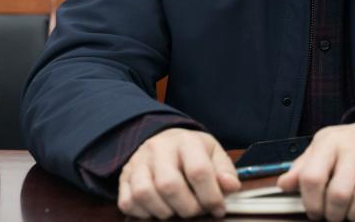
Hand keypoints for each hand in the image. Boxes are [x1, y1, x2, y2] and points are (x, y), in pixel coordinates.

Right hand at [118, 128, 240, 218]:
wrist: (164, 141)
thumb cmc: (192, 152)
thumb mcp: (213, 154)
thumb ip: (224, 171)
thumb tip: (230, 187)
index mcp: (186, 141)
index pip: (198, 171)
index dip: (210, 196)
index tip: (218, 208)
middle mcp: (158, 148)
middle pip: (169, 185)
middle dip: (187, 208)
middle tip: (196, 210)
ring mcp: (138, 162)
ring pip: (145, 194)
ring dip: (164, 211)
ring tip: (176, 210)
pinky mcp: (124, 177)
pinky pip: (128, 202)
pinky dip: (144, 213)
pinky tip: (158, 208)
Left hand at [277, 119, 354, 220]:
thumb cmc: (349, 144)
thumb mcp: (322, 148)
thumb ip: (302, 167)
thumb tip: (284, 184)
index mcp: (332, 141)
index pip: (312, 177)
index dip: (310, 202)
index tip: (314, 211)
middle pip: (339, 194)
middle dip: (332, 214)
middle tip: (332, 215)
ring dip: (354, 216)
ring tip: (350, 213)